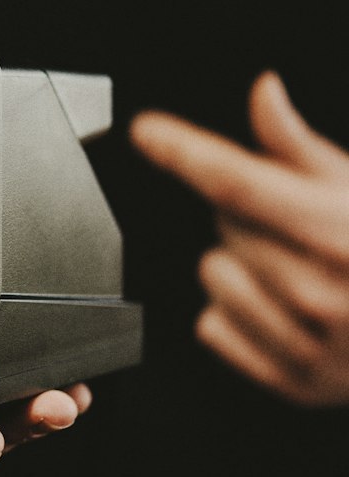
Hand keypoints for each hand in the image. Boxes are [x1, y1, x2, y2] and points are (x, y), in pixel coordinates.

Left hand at [130, 71, 348, 405]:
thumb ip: (298, 145)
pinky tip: (281, 308)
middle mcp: (323, 292)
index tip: (147, 131)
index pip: (242, 183)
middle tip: (293, 221)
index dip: (187, 151)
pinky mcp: (295, 384)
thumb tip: (263, 92)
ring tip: (291, 266)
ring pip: (212, 273)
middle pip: (224, 223)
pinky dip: (235, 314)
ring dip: (239, 262)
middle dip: (247, 211)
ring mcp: (310, 344)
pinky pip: (212, 327)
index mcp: (340, 232)